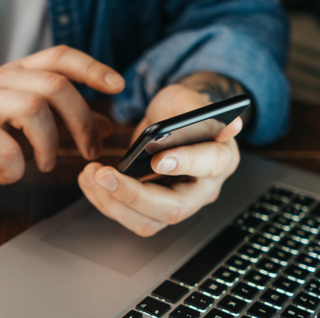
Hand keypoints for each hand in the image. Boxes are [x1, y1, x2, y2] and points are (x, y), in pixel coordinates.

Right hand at [0, 45, 122, 191]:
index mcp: (19, 73)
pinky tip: (10, 175)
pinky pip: (4, 146)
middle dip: (81, 122)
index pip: (60, 56)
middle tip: (88, 152)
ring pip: (32, 110)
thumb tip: (107, 128)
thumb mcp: (28, 123)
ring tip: (46, 165)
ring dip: (49, 145)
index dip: (92, 67)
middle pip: (55, 86)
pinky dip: (15, 167)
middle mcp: (1, 79)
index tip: (118, 87)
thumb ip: (65, 122)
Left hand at [78, 72, 244, 236]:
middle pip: (173, 208)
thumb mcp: (187, 98)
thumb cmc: (181, 110)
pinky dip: (105, 202)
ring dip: (113, 202)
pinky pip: (130, 218)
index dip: (184, 163)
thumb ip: (198, 108)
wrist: (169, 122)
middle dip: (133, 195)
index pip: (209, 165)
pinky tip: (90, 181)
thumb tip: (229, 124)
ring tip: (90, 174)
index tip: (157, 159)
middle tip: (104, 175)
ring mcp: (178, 203)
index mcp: (221, 158)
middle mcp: (202, 189)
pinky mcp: (154, 210)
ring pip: (148, 221)